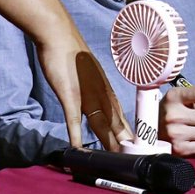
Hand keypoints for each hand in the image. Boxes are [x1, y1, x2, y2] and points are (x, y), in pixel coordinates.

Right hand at [36, 25, 132, 150]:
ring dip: (107, 142)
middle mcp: (100, 93)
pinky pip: (75, 119)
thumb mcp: (88, 73)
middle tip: (132, 158)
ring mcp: (86, 95)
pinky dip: (77, 136)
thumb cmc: (72, 54)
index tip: (135, 146)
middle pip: (114, 122)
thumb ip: (93, 88)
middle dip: (123, 142)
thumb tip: (96, 99)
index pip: (120, 115)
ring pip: (100, 123)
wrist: (59, 36)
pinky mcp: (70, 95)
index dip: (127, 132)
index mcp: (105, 89)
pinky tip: (79, 149)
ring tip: (116, 158)